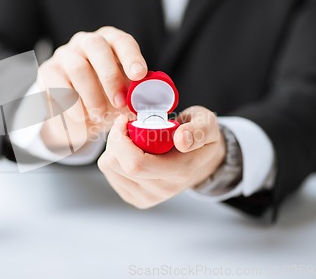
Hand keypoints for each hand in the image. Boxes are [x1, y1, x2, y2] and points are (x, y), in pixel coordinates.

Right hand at [38, 26, 147, 151]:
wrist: (75, 111)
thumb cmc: (106, 97)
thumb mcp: (124, 95)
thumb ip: (137, 96)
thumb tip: (154, 105)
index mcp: (110, 42)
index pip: (121, 41)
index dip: (131, 56)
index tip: (139, 75)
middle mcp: (86, 42)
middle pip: (96, 47)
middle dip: (110, 76)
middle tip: (120, 103)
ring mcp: (64, 54)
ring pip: (77, 68)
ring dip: (91, 95)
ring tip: (100, 116)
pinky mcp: (48, 71)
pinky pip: (58, 85)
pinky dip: (72, 105)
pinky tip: (82, 118)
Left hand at [97, 106, 225, 208]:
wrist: (200, 159)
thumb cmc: (198, 136)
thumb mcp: (206, 123)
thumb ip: (198, 130)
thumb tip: (182, 139)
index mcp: (180, 171)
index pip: (136, 164)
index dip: (121, 138)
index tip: (126, 119)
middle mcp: (162, 189)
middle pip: (117, 164)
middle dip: (115, 138)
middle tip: (128, 124)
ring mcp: (147, 197)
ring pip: (109, 167)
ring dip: (113, 146)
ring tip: (131, 137)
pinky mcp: (134, 197)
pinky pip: (109, 173)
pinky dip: (113, 156)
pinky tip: (129, 149)